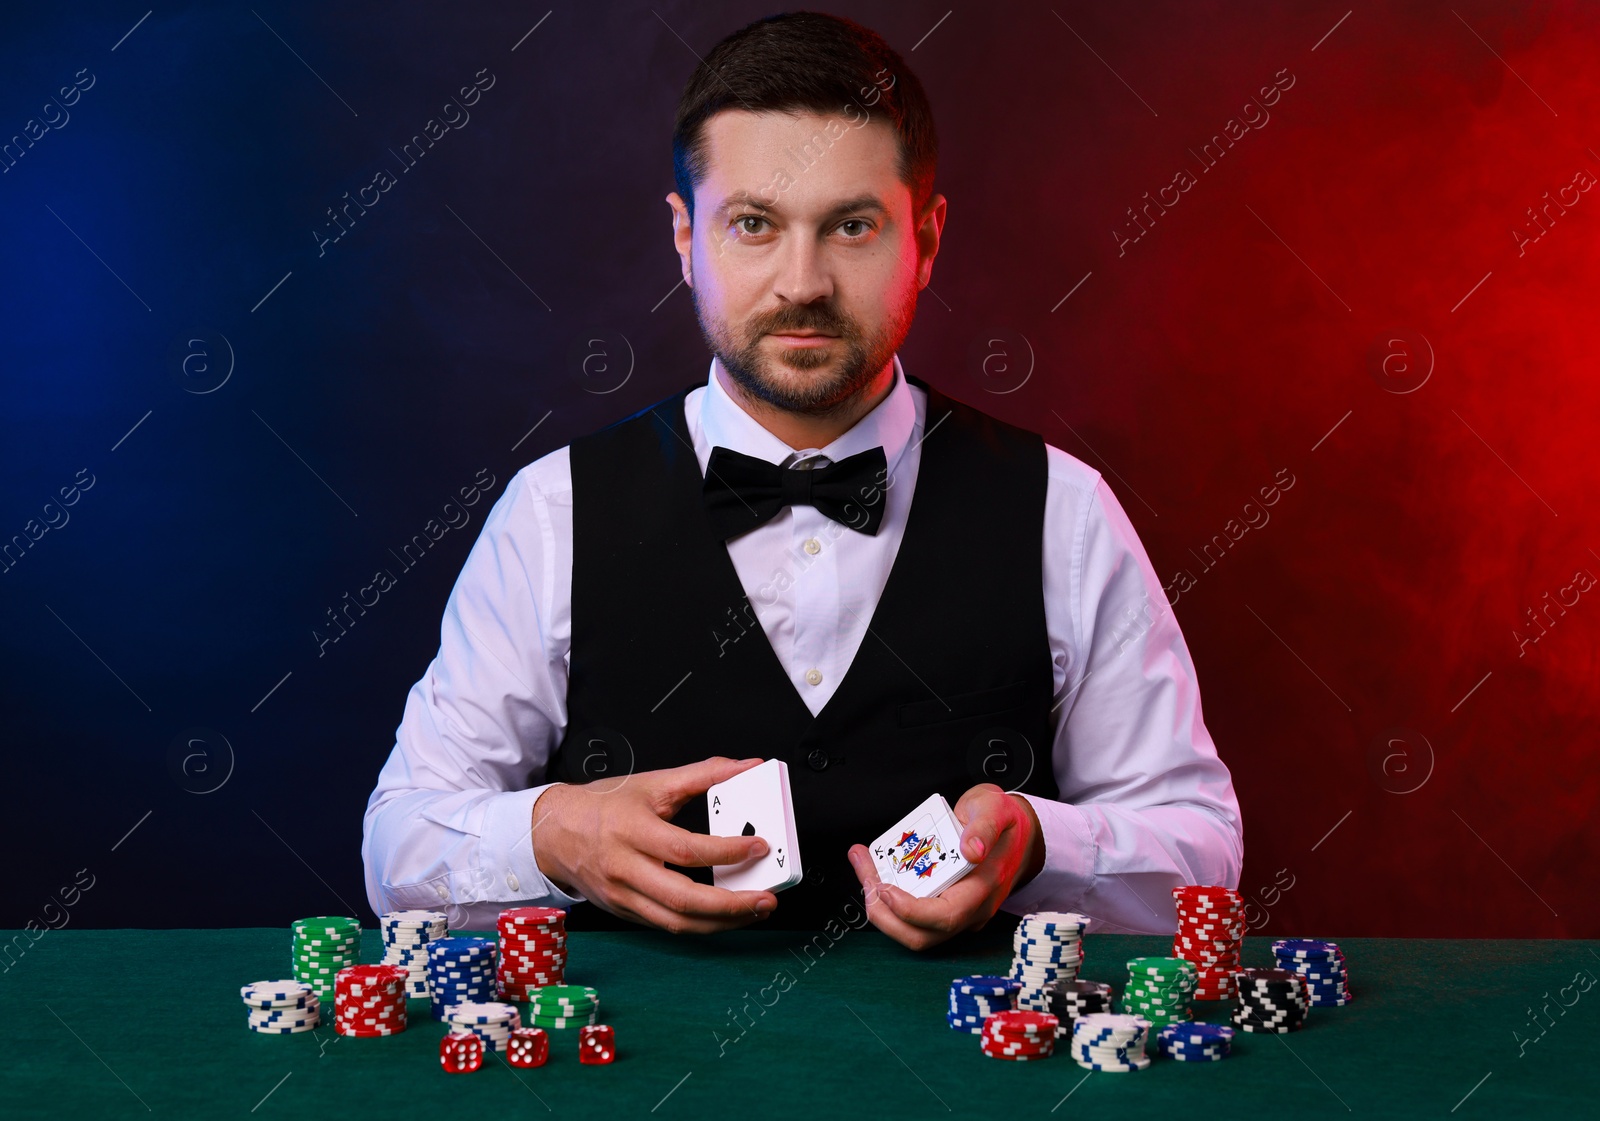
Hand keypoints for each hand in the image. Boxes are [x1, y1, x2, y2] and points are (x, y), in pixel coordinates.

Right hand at [532, 756, 778, 933]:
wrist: (553, 833)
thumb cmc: (603, 805)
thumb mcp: (652, 783)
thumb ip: (703, 774)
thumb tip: (745, 766)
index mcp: (632, 831)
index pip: (686, 850)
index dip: (726, 852)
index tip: (758, 846)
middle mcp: (626, 869)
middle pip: (683, 899)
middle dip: (731, 904)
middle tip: (767, 898)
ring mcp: (623, 896)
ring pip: (677, 923)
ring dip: (721, 923)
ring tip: (754, 911)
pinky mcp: (625, 912)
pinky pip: (667, 926)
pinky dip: (700, 924)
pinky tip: (724, 915)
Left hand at [847, 784, 1044, 950]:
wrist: (1017, 835)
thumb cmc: (1003, 822)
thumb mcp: (996, 809)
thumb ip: (985, 826)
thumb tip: (971, 849)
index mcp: (984, 888)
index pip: (945, 917)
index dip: (910, 910)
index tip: (885, 887)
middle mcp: (971, 909)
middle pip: (922, 935)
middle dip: (883, 912)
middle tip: (865, 874)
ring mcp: (958, 913)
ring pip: (912, 929)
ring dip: (880, 904)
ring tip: (864, 863)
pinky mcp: (944, 907)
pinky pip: (912, 914)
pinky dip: (887, 897)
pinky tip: (875, 866)